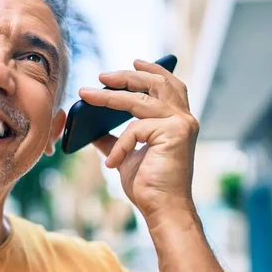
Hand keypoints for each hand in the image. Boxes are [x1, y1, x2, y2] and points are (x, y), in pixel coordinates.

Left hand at [78, 59, 198, 222]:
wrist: (163, 210)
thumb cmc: (148, 185)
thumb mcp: (125, 155)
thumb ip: (113, 138)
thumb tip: (90, 128)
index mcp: (177, 121)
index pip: (169, 85)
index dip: (153, 70)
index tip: (134, 61)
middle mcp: (183, 118)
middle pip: (156, 83)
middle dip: (127, 76)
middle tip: (102, 75)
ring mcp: (181, 124)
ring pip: (140, 99)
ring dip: (110, 95)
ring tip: (87, 95)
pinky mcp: (173, 133)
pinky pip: (135, 128)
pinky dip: (120, 145)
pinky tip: (113, 163)